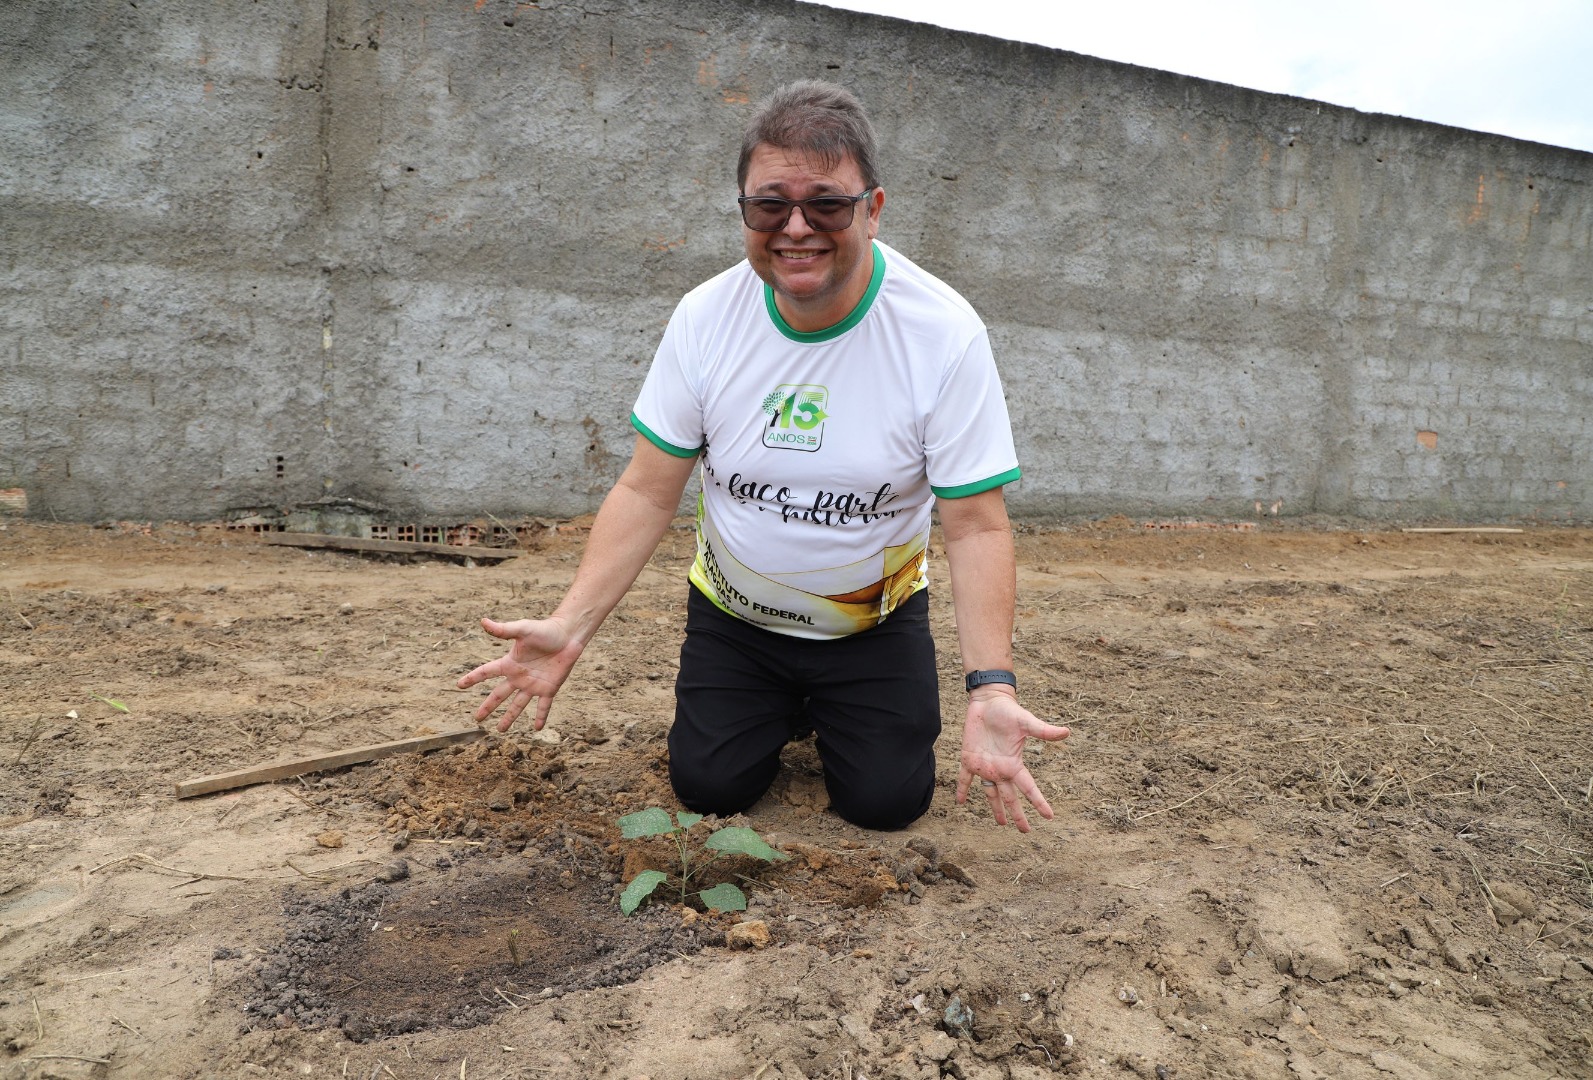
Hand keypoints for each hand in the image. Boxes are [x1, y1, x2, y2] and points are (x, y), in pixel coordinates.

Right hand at [456, 616, 583, 732]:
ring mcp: (533, 685)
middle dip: (488, 707)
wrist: (568, 635)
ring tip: (501, 730)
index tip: (459, 685)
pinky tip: (537, 728)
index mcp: (510, 663)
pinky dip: (541, 717)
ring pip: (518, 705)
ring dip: (509, 718)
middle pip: (499, 695)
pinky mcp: (549, 689)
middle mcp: (519, 676)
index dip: (473, 678)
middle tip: (477, 719)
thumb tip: (483, 621)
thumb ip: (503, 630)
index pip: (486, 672)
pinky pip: (543, 706)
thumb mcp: (522, 629)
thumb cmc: (545, 630)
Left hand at [955, 687, 1069, 831]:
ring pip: (990, 793)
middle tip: (1025, 831)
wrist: (988, 701)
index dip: (1039, 803)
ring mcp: (985, 766)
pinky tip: (960, 801)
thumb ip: (1043, 730)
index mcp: (1014, 764)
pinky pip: (964, 778)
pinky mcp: (969, 758)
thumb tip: (1066, 732)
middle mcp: (1001, 769)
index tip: (1050, 817)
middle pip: (1010, 797)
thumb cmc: (1008, 710)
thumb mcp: (1026, 722)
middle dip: (1018, 815)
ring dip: (995, 808)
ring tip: (1002, 823)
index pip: (1029, 788)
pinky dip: (962, 789)